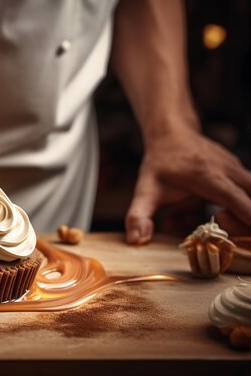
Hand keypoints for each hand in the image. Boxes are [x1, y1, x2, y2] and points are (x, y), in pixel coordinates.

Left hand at [125, 123, 250, 243]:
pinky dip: (245, 206)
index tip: (245, 238)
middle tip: (221, 225)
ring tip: (220, 218)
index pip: (235, 197)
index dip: (245, 217)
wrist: (171, 135)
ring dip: (246, 213)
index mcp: (206, 176)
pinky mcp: (240, 172)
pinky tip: (224, 211)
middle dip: (247, 221)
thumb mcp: (145, 190)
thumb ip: (139, 215)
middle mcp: (227, 170)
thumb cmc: (159, 164)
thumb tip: (135, 240)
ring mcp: (237, 169)